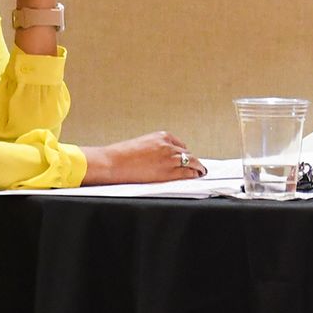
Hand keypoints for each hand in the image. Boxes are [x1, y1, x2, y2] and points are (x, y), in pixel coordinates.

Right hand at [80, 131, 205, 184]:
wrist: (113, 163)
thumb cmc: (122, 155)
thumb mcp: (143, 144)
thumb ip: (156, 148)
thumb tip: (162, 157)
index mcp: (162, 136)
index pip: (180, 145)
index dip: (184, 153)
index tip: (186, 157)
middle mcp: (168, 146)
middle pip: (187, 154)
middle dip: (191, 160)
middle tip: (196, 166)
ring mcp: (170, 158)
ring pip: (191, 162)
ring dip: (196, 167)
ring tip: (200, 171)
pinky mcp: (168, 171)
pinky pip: (187, 173)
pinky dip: (193, 174)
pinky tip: (195, 176)